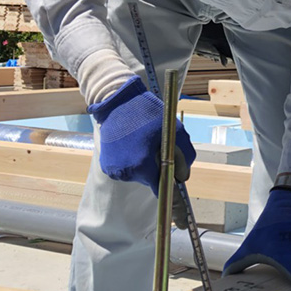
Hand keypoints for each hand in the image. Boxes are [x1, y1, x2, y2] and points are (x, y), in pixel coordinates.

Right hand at [87, 76, 195, 194]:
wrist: (119, 103)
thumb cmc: (149, 114)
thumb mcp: (174, 131)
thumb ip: (184, 157)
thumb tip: (182, 176)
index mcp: (142, 165)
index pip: (160, 187)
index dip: (170, 184)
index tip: (174, 183)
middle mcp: (125, 172)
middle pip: (149, 180)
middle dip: (156, 168)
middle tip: (156, 148)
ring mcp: (114, 170)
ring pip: (138, 175)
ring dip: (144, 165)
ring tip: (142, 144)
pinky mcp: (106, 166)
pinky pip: (126, 170)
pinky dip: (132, 162)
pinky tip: (132, 146)